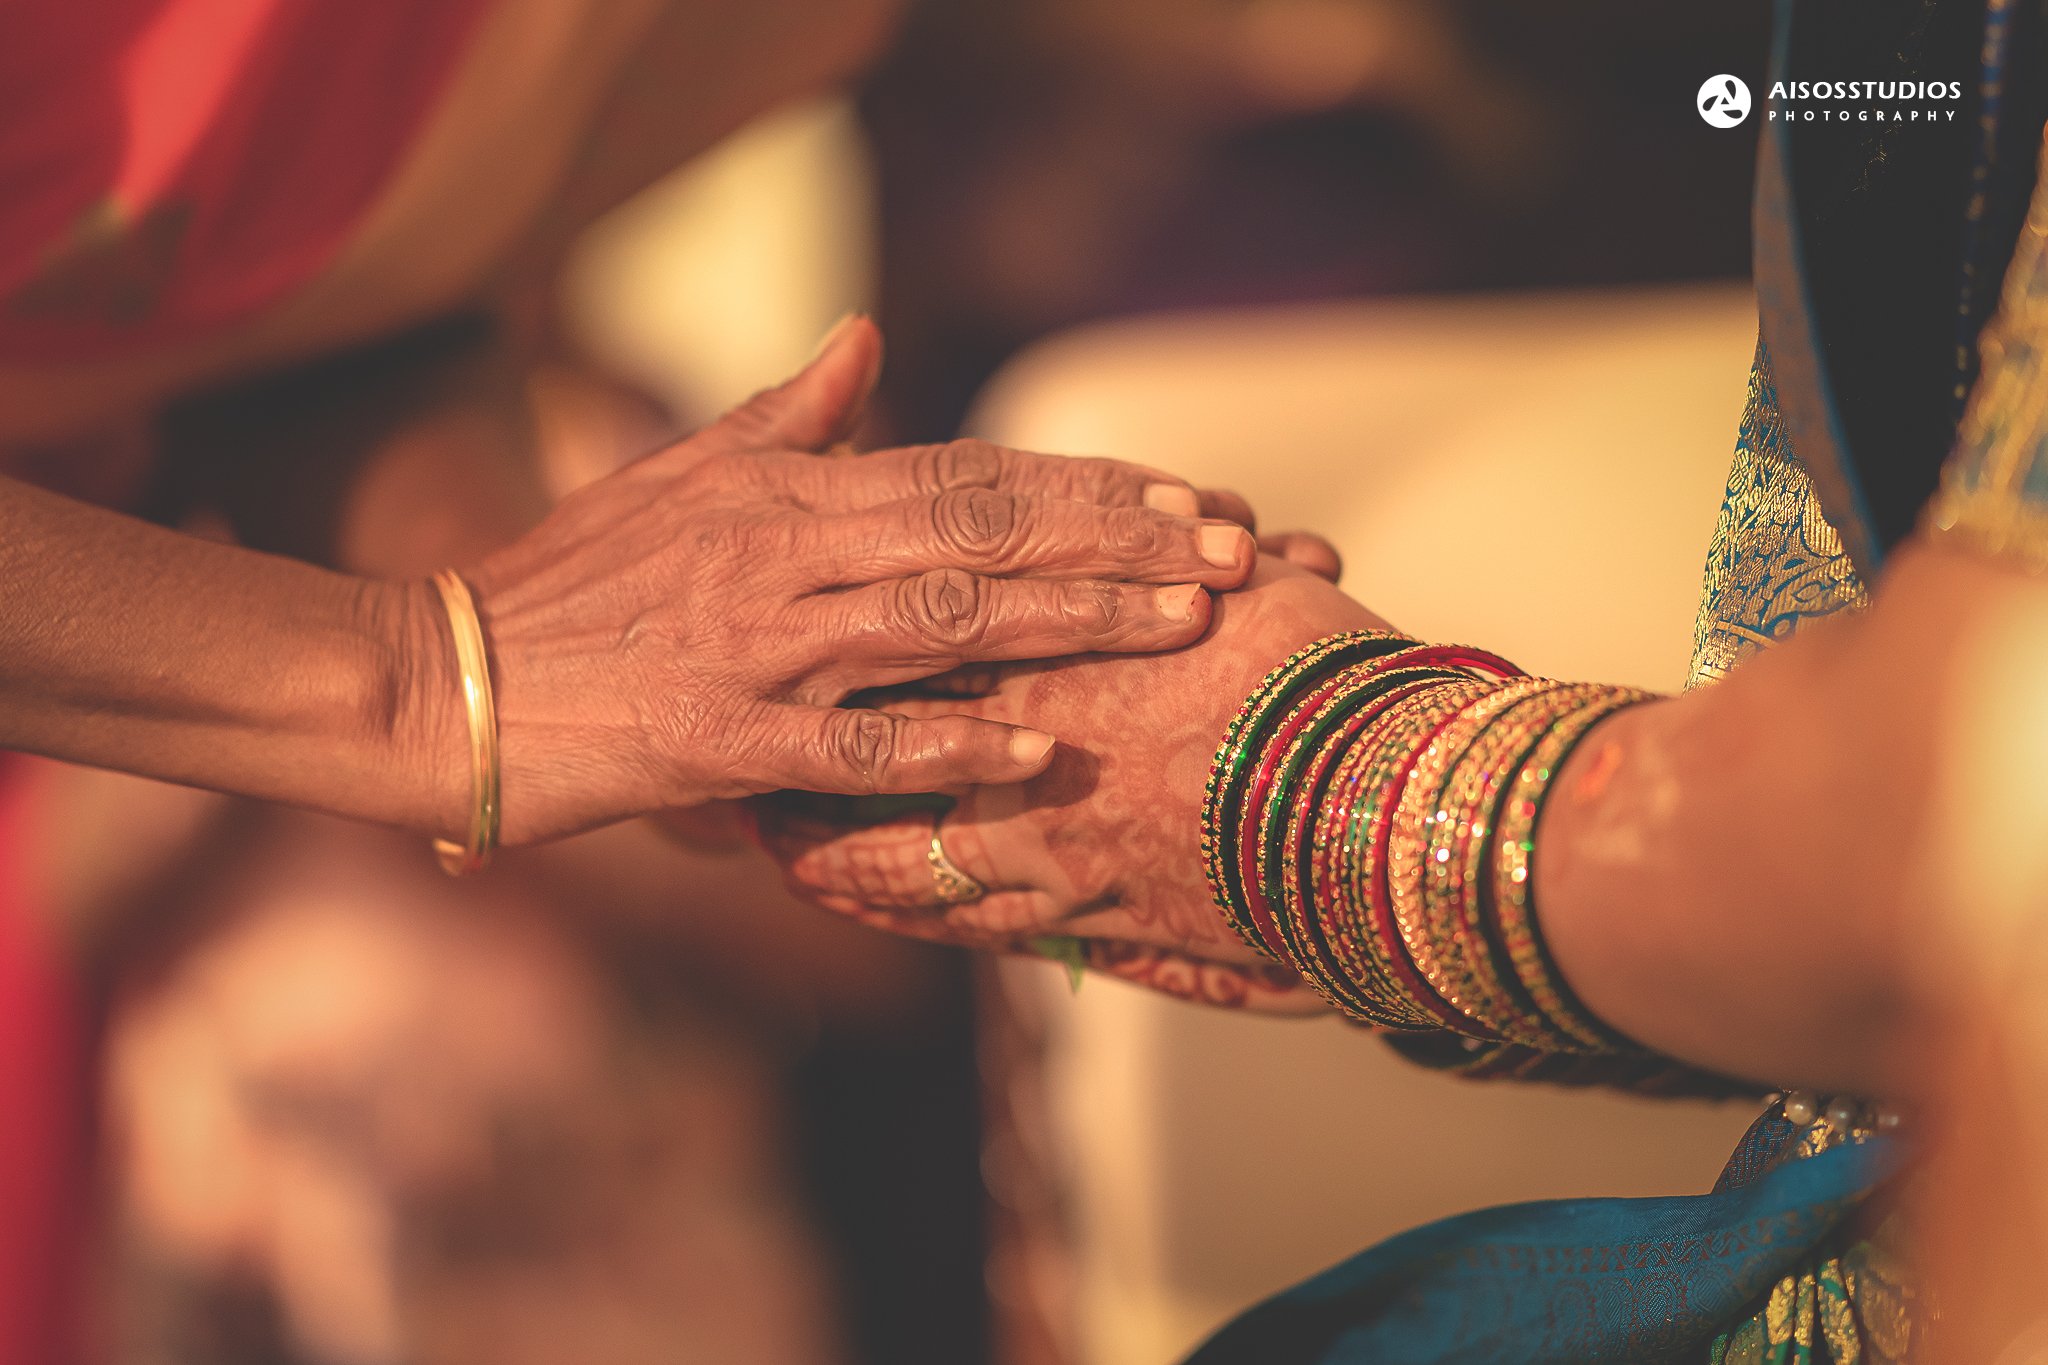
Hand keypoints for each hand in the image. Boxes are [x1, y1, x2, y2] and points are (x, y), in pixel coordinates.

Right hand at [423, 318, 1258, 843]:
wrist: (444, 681)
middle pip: (981, 532)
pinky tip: (1034, 745)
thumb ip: (785, 412)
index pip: (969, 473)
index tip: (1192, 497)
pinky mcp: (719, 741)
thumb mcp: (679, 474)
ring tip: (1180, 628)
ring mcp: (756, 647)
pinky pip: (852, 741)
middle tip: (1234, 553)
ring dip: (1068, 621)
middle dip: (1117, 542)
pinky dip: (945, 741)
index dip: (1087, 485)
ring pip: (940, 619)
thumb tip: (863, 333)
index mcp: (785, 490)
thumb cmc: (568, 583)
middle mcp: (785, 554)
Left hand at [758, 559, 1382, 1009]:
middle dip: (814, 742)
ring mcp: (1056, 830)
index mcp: (1065, 642)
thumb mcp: (1254, 590)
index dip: (852, 625)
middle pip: (888, 735)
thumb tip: (1206, 525)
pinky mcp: (1087, 907)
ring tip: (766, 841)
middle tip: (746, 737)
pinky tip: (860, 911)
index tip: (789, 626)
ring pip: (907, 839)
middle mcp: (1041, 732)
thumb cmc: (1328, 681)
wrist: (1386, 795)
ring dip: (835, 842)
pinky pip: (967, 916)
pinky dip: (903, 910)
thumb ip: (1191, 560)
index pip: (926, 626)